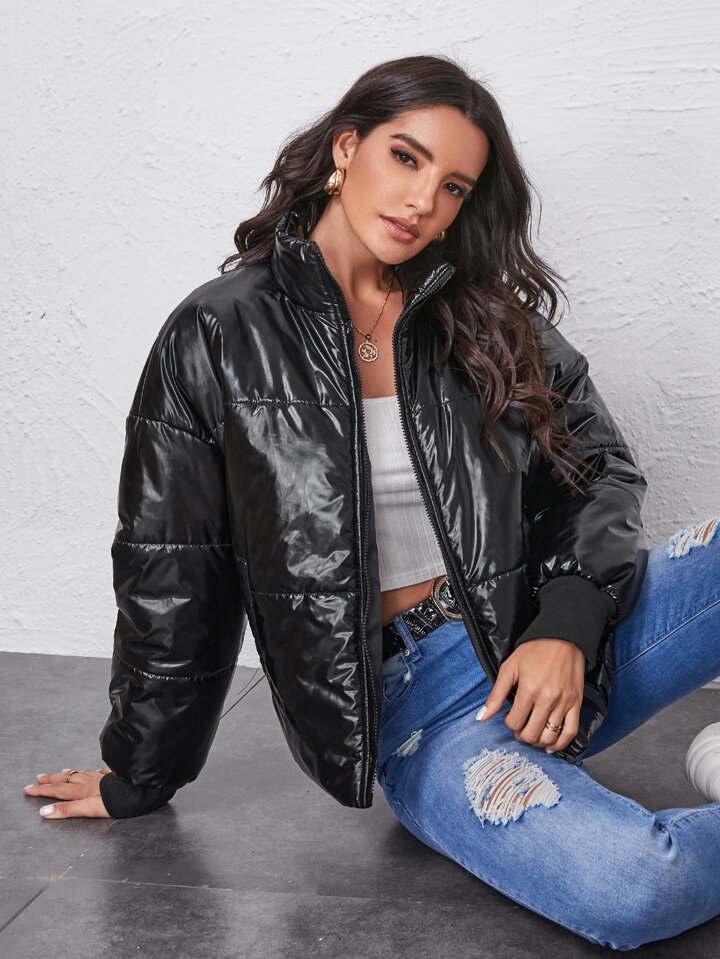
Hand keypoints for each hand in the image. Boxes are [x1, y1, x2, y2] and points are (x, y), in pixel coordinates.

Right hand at [23, 766, 112, 818]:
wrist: (142, 788)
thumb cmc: (119, 801)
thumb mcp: (90, 809)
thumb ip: (68, 810)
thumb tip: (45, 812)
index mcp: (84, 791)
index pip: (58, 791)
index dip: (42, 790)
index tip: (28, 788)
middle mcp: (92, 782)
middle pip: (67, 780)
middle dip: (51, 780)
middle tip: (38, 777)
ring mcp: (105, 777)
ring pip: (83, 774)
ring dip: (70, 773)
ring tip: (62, 770)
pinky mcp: (118, 775)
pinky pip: (104, 771)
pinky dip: (96, 770)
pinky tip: (98, 769)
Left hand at [476, 638, 584, 752]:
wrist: (563, 638)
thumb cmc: (534, 650)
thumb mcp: (510, 667)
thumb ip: (496, 694)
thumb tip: (481, 717)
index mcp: (529, 690)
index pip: (514, 722)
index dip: (508, 723)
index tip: (509, 715)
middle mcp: (547, 699)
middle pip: (531, 734)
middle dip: (521, 735)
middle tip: (519, 727)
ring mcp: (564, 703)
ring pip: (550, 737)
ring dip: (538, 742)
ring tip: (532, 734)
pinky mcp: (576, 704)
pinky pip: (571, 732)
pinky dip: (560, 744)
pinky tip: (551, 745)